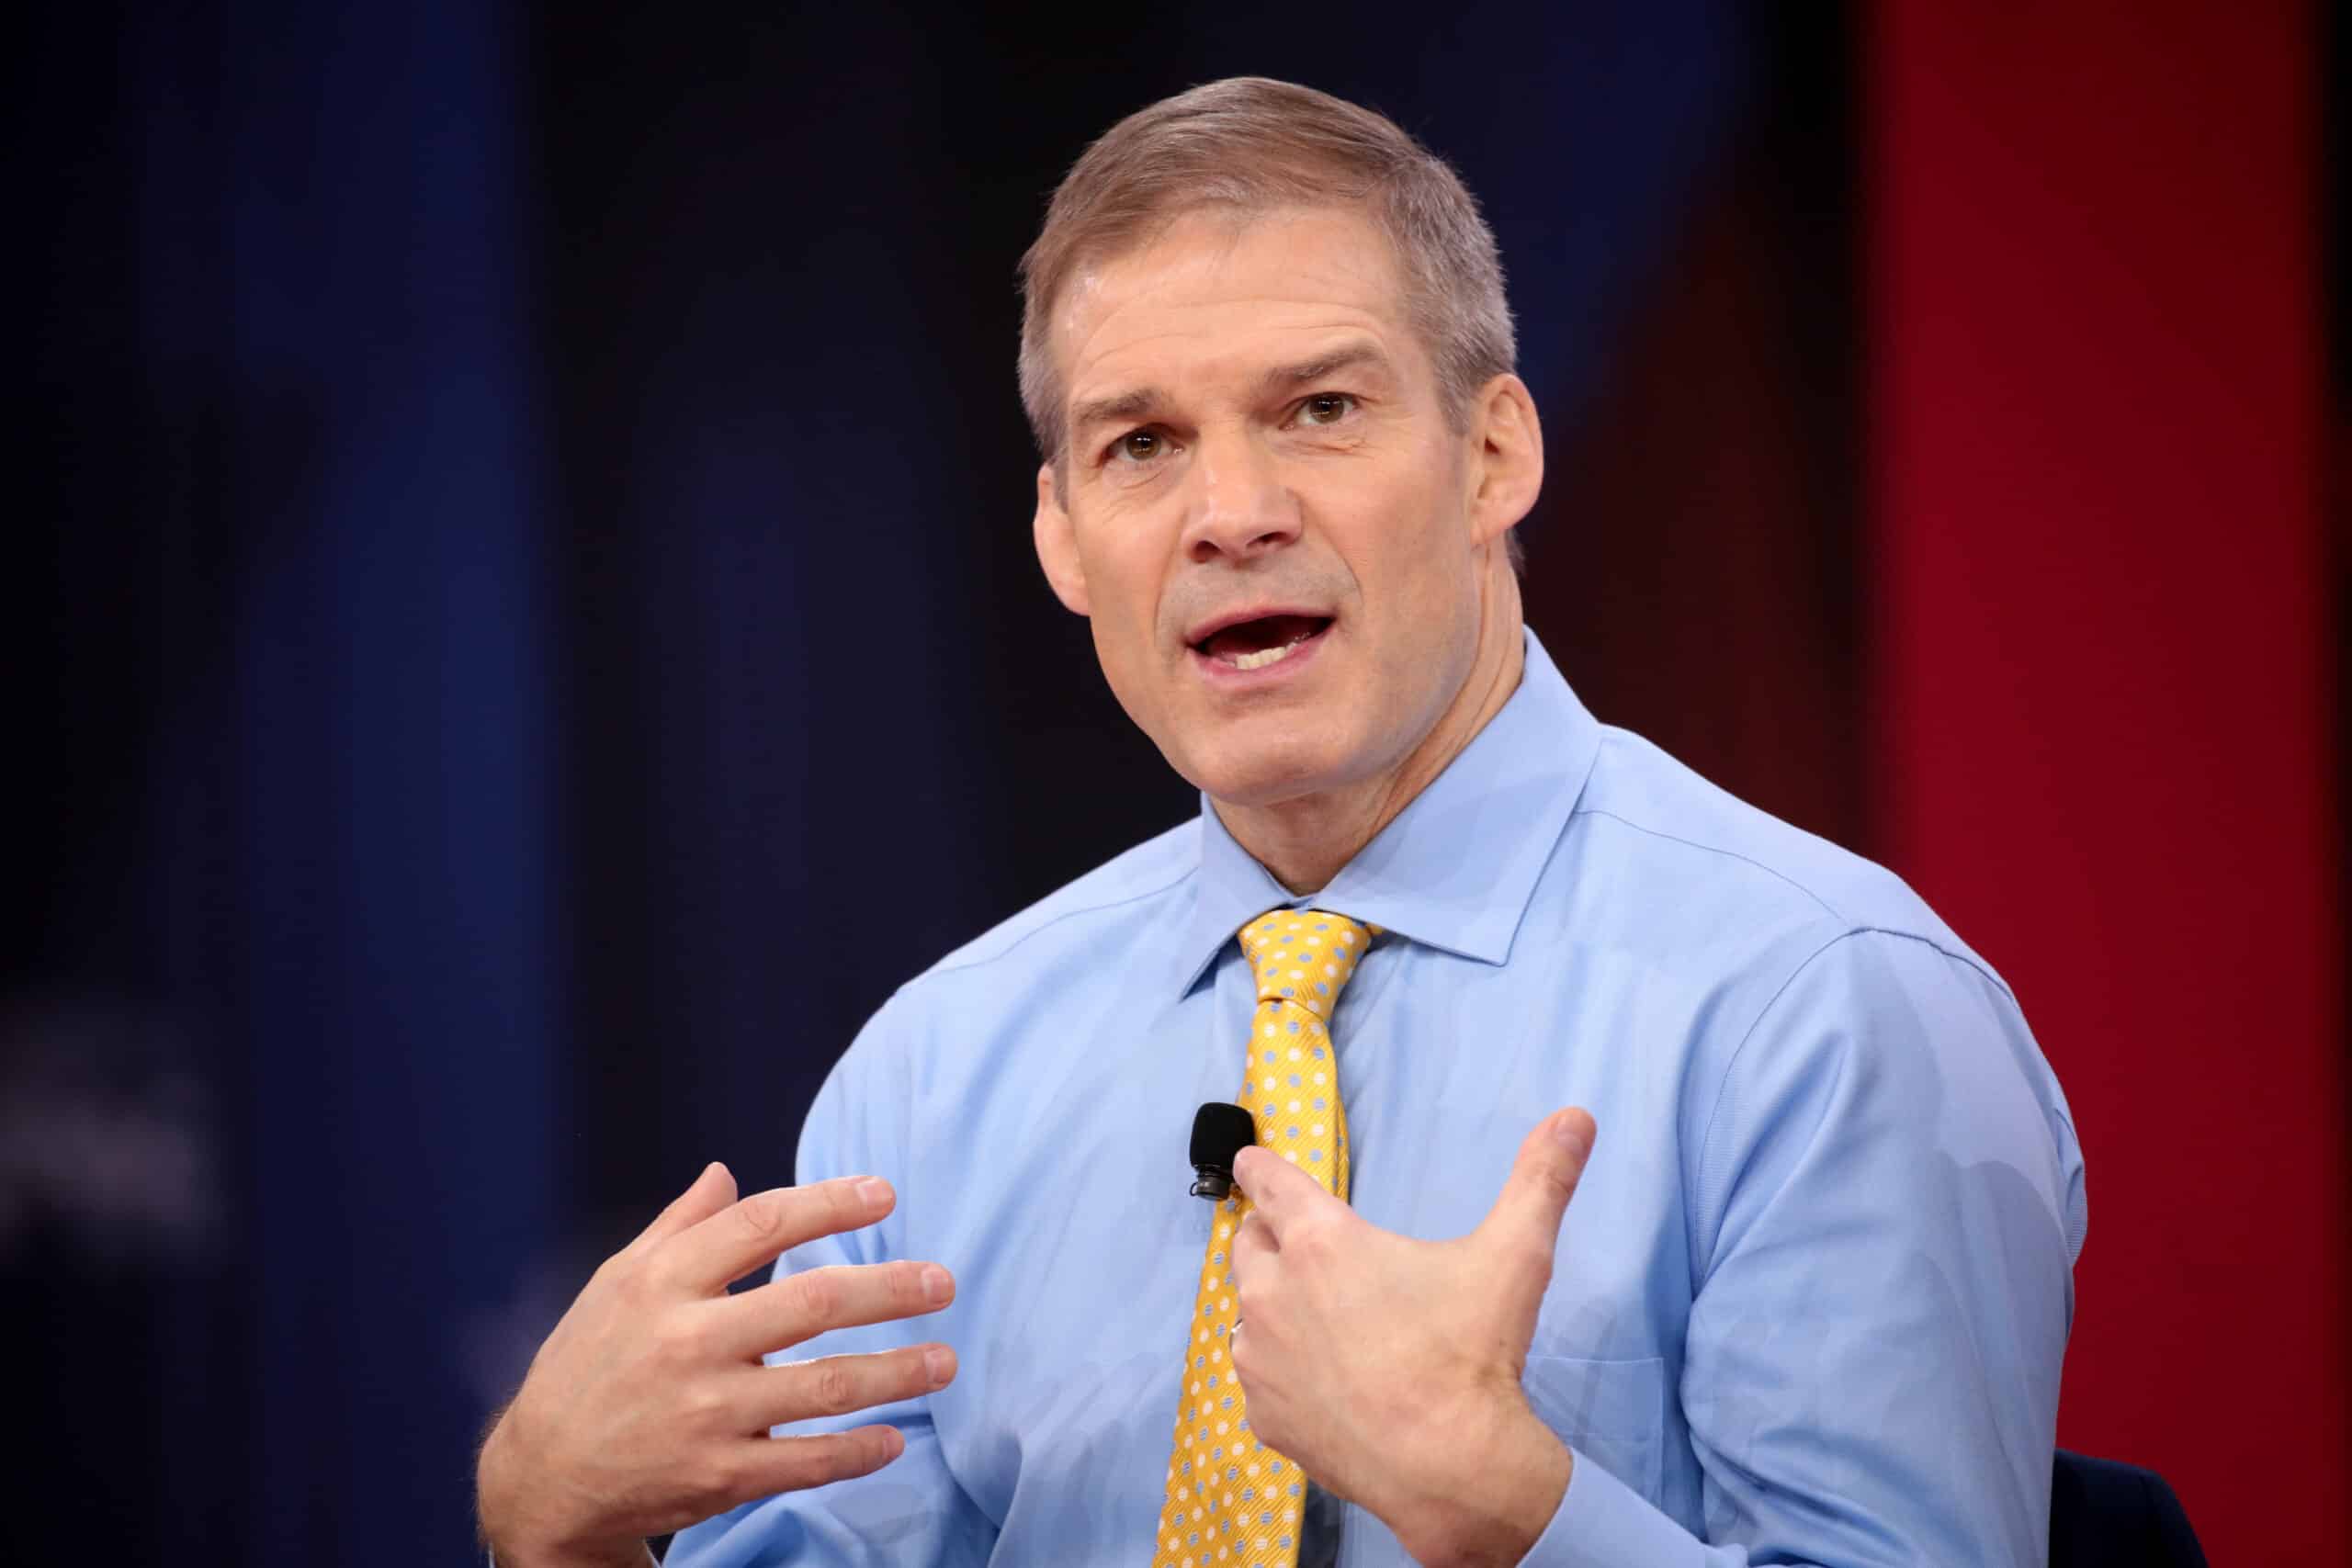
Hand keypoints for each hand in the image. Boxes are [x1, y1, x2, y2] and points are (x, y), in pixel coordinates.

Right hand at [475, 1162, 957, 1567]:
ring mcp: (706, 1414)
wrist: (539, 1477)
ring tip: (945, 1359)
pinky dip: (857, 1452)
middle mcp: (687, 1343)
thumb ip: (679, 1227)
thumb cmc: (587, 1364)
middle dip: (890, 1289)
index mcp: (662, 1283)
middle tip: (942, 1281)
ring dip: (897, 1372)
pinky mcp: (718, 1477)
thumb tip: (725, 1171)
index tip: (885, 1194)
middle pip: (813, 1303)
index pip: (761, 1225)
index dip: (829, 1203)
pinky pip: (805, 1462)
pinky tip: (895, 1437)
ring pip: (825, 1387)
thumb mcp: (616, 1283)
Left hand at [1227, 1109, 1595, 1567]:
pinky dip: (1281, 1374)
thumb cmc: (1470, 1357)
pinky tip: (1325, 1385)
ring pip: (1247, 1315)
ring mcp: (1260, 1359)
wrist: (1448, 1468)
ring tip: (1322, 1323)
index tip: (1248, 1160)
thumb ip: (1540, 1180)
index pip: (1269, 1183)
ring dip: (1273, 1309)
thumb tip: (1575, 1118)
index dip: (1259, 1167)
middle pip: (1249, 1245)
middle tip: (1305, 1250)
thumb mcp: (1513, 1256)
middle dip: (1270, 1238)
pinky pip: (1259, 1380)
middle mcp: (1272, 1292)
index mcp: (1320, 1242)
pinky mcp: (1263, 1415)